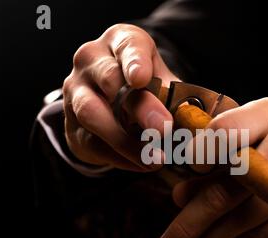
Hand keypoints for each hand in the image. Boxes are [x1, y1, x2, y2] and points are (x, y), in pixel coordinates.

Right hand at [63, 24, 178, 170]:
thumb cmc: (141, 87)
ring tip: (155, 159)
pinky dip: (120, 157)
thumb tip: (196, 122)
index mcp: (120, 42)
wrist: (106, 104)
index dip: (135, 61)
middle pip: (110, 80)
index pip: (128, 46)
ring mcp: (76, 91)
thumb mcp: (160, 81)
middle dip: (139, 107)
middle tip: (164, 129)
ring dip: (126, 140)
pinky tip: (142, 165)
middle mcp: (92, 61)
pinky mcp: (71, 123)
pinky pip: (93, 141)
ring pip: (92, 113)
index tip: (142, 79)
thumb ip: (174, 96)